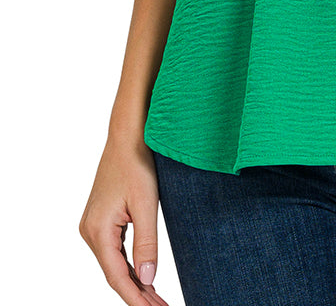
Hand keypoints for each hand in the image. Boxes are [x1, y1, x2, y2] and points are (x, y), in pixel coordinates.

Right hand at [79, 132, 170, 304]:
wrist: (127, 137)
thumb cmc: (137, 165)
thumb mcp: (147, 205)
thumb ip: (147, 244)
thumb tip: (148, 279)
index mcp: (98, 231)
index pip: (117, 277)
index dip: (136, 299)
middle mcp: (90, 232)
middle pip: (114, 274)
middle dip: (137, 295)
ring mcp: (93, 226)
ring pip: (114, 264)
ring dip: (134, 282)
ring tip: (156, 300)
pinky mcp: (100, 220)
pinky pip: (114, 251)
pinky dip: (129, 266)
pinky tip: (144, 276)